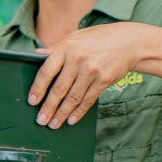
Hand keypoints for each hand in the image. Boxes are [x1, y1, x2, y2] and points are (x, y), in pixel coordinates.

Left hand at [27, 22, 147, 126]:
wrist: (130, 42)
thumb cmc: (100, 38)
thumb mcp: (76, 37)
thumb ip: (57, 48)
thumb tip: (36, 54)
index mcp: (66, 47)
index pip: (46, 71)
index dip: (38, 88)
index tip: (32, 102)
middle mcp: (77, 59)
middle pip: (59, 89)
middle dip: (48, 107)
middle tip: (41, 120)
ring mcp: (91, 71)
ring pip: (73, 98)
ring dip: (62, 114)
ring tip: (54, 125)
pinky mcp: (103, 81)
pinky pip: (88, 100)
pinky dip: (79, 112)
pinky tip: (71, 120)